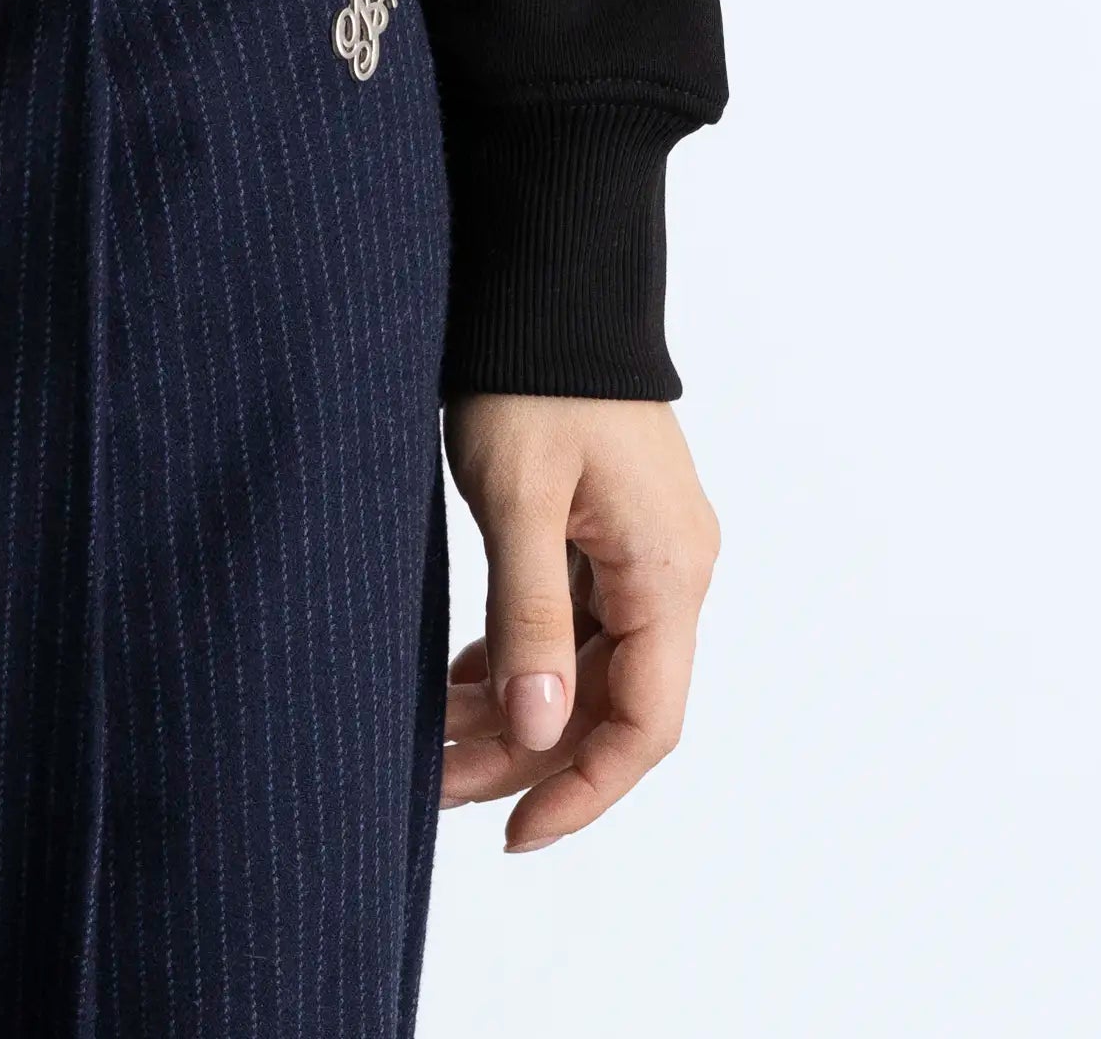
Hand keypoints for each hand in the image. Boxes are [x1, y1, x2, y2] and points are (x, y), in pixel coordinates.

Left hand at [440, 390, 716, 849]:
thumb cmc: (533, 370)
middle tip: (432, 784)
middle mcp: (670, 569)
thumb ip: (530, 617)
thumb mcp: (519, 496)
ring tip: (431, 740)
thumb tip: (537, 733)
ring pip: (584, 661)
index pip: (644, 724)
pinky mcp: (607, 522)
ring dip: (515, 707)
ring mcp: (641, 545)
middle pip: (608, 700)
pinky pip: (572, 615)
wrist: (548, 265)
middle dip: (524, 753)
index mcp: (667, 573)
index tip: (512, 835)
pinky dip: (520, 652)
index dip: (580, 790)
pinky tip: (462, 679)